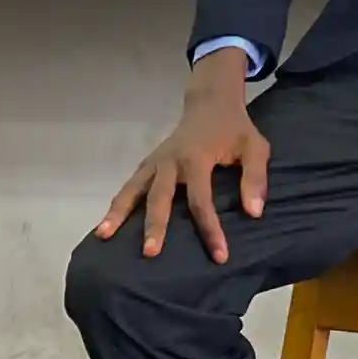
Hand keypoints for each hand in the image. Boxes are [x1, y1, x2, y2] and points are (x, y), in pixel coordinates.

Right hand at [95, 50, 268, 264]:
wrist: (210, 103)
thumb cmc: (235, 129)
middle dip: (154, 225)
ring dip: (118, 212)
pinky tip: (106, 225)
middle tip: (150, 253)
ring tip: (102, 236)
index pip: (201, 199)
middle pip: (159, 196)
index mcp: (197, 157)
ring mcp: (155, 161)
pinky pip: (130, 186)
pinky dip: (117, 203)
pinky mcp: (148, 164)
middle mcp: (170, 160)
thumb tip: (254, 212)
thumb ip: (255, 178)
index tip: (220, 255)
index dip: (210, 228)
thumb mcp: (255, 147)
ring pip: (133, 189)